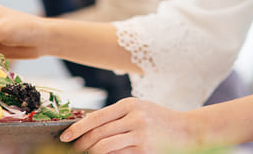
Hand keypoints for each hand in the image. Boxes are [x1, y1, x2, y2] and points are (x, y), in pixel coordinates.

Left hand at [60, 98, 198, 153]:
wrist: (188, 130)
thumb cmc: (160, 120)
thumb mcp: (140, 109)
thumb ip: (117, 116)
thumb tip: (89, 126)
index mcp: (129, 104)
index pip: (96, 116)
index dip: (77, 128)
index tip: (65, 135)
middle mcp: (133, 117)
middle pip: (97, 132)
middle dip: (81, 143)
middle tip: (73, 149)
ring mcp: (139, 134)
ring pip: (104, 146)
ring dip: (91, 152)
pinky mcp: (144, 150)